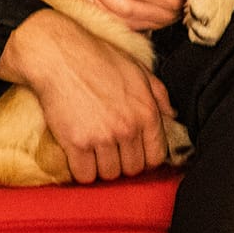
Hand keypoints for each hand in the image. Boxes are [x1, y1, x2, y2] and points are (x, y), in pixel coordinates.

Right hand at [0, 10, 177, 182]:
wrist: (60, 57)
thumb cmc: (98, 60)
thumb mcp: (138, 70)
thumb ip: (159, 95)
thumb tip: (172, 115)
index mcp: (147, 112)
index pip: (155, 157)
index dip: (144, 159)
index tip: (131, 153)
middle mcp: (128, 128)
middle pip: (132, 169)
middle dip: (122, 163)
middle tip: (109, 151)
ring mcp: (102, 137)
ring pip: (109, 174)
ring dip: (101, 167)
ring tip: (93, 152)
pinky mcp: (77, 143)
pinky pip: (84, 175)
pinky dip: (81, 171)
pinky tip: (78, 156)